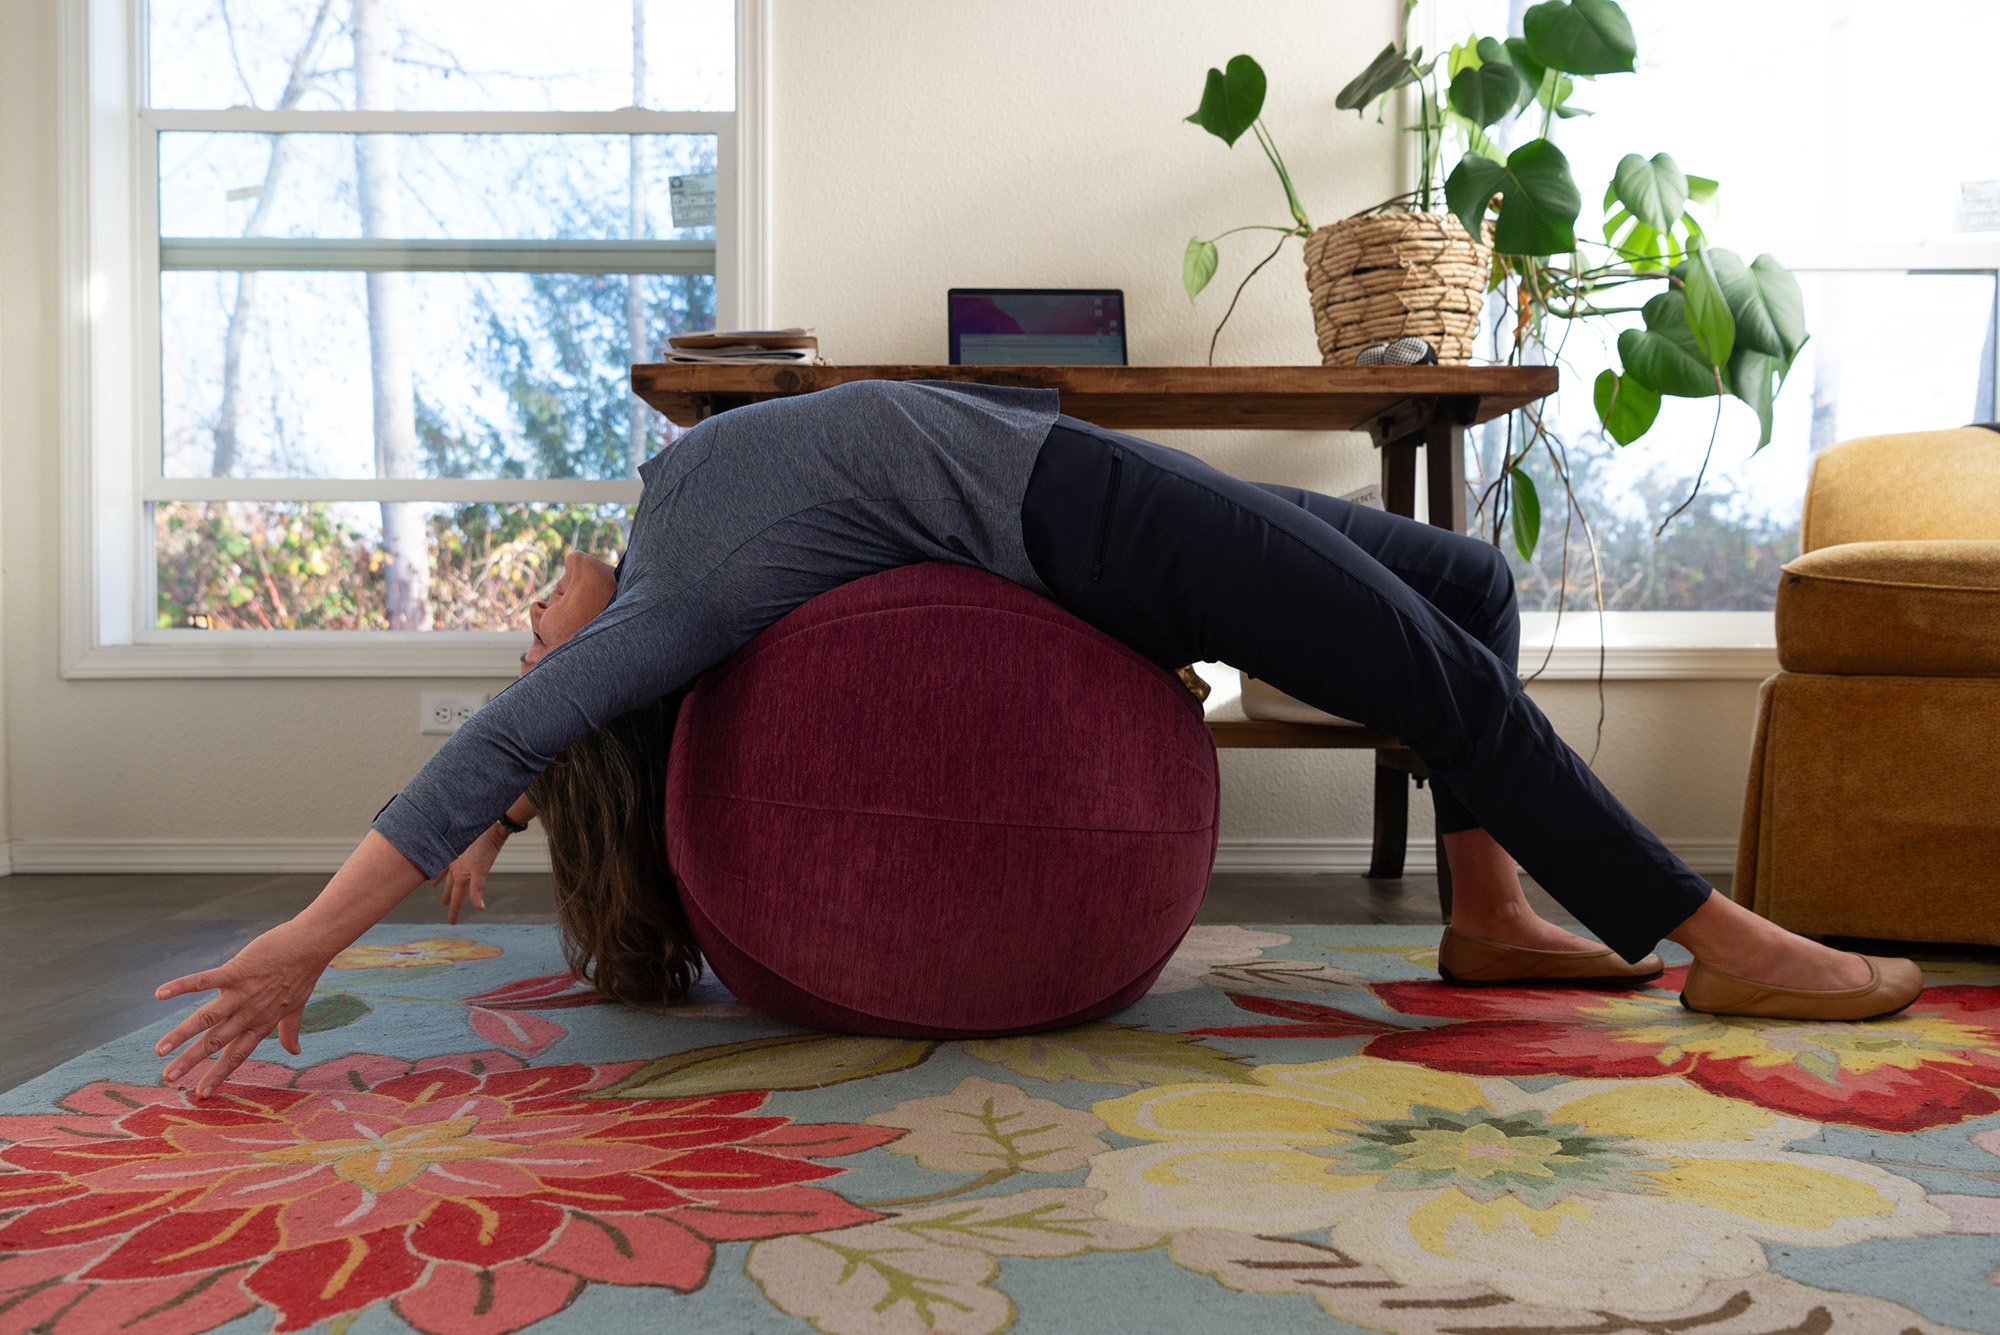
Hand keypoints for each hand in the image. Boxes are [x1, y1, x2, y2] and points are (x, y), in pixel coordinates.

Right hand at [154, 920, 335, 1096]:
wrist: (312, 945)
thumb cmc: (303, 974)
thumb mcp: (296, 1008)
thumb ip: (290, 1031)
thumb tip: (295, 1051)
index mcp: (261, 1023)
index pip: (237, 1055)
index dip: (219, 1074)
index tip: (201, 1095)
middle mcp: (250, 1013)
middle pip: (216, 1042)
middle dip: (191, 1061)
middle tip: (167, 1079)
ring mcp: (243, 992)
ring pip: (207, 1018)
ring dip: (181, 1033)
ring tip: (160, 1049)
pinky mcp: (237, 970)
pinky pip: (205, 980)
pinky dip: (182, 986)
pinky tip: (159, 994)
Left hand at [435, 825, 505, 923]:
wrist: (489, 828)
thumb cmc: (486, 849)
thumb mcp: (480, 870)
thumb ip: (478, 889)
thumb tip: (481, 908)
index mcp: (464, 878)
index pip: (457, 900)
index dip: (454, 912)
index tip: (452, 923)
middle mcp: (459, 871)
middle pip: (451, 888)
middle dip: (447, 897)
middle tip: (444, 905)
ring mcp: (456, 859)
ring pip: (444, 874)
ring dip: (439, 880)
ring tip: (432, 884)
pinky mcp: (453, 847)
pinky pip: (441, 857)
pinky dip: (435, 862)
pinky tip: (430, 860)